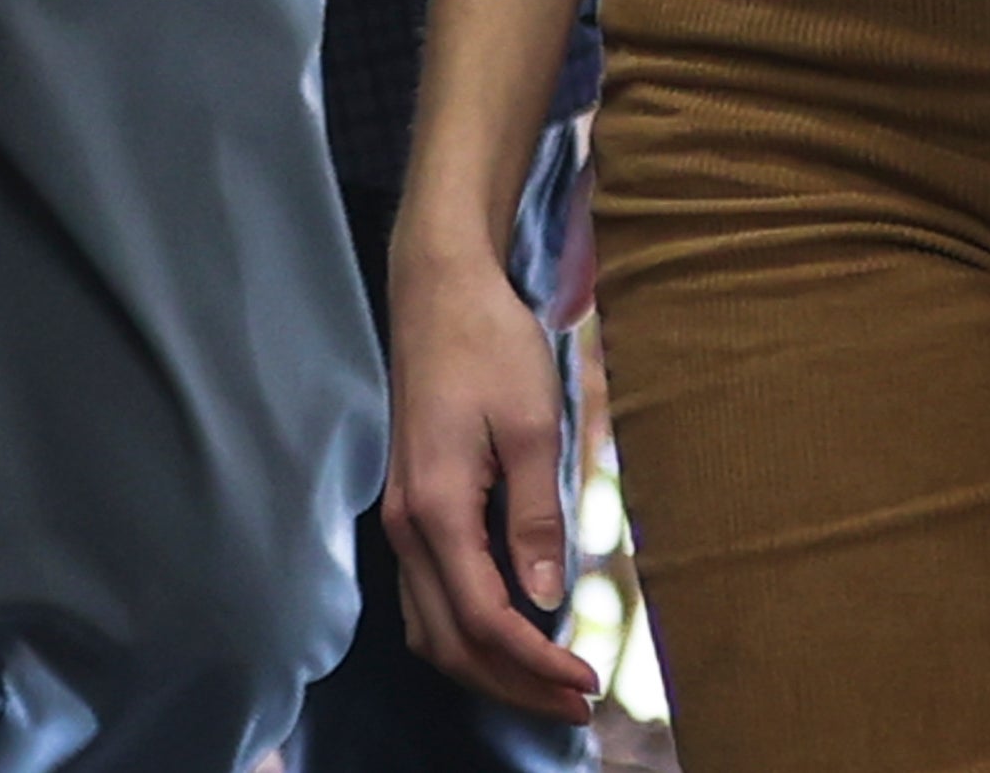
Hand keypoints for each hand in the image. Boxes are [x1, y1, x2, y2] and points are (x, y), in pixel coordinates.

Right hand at [380, 230, 603, 721]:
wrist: (438, 287)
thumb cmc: (488, 344)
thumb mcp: (529, 424)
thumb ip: (534, 515)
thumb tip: (545, 596)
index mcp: (434, 509)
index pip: (483, 619)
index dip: (535, 662)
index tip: (588, 680)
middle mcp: (405, 524)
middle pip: (450, 642)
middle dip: (513, 684)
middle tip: (579, 702)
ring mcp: (401, 517)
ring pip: (431, 627)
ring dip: (487, 667)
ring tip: (548, 682)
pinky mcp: (409, 505)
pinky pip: (428, 596)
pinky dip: (466, 634)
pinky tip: (510, 634)